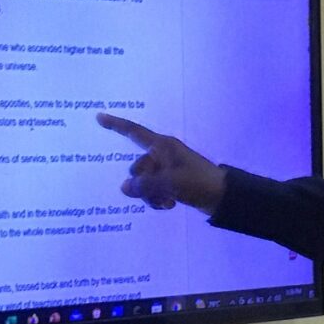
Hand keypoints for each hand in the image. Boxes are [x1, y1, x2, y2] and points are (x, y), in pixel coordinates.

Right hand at [96, 113, 227, 214]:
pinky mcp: (173, 184)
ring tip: (166, 203)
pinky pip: (155, 190)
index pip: (134, 132)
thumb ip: (144, 185)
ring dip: (151, 195)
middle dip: (142, 184)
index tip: (99, 117)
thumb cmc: (199, 183)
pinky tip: (169, 206)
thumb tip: (124, 188)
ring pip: (145, 183)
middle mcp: (163, 155)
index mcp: (163, 146)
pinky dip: (158, 199)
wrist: (224, 198)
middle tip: (158, 194)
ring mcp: (168, 170)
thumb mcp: (169, 183)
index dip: (116, 125)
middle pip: (137, 168)